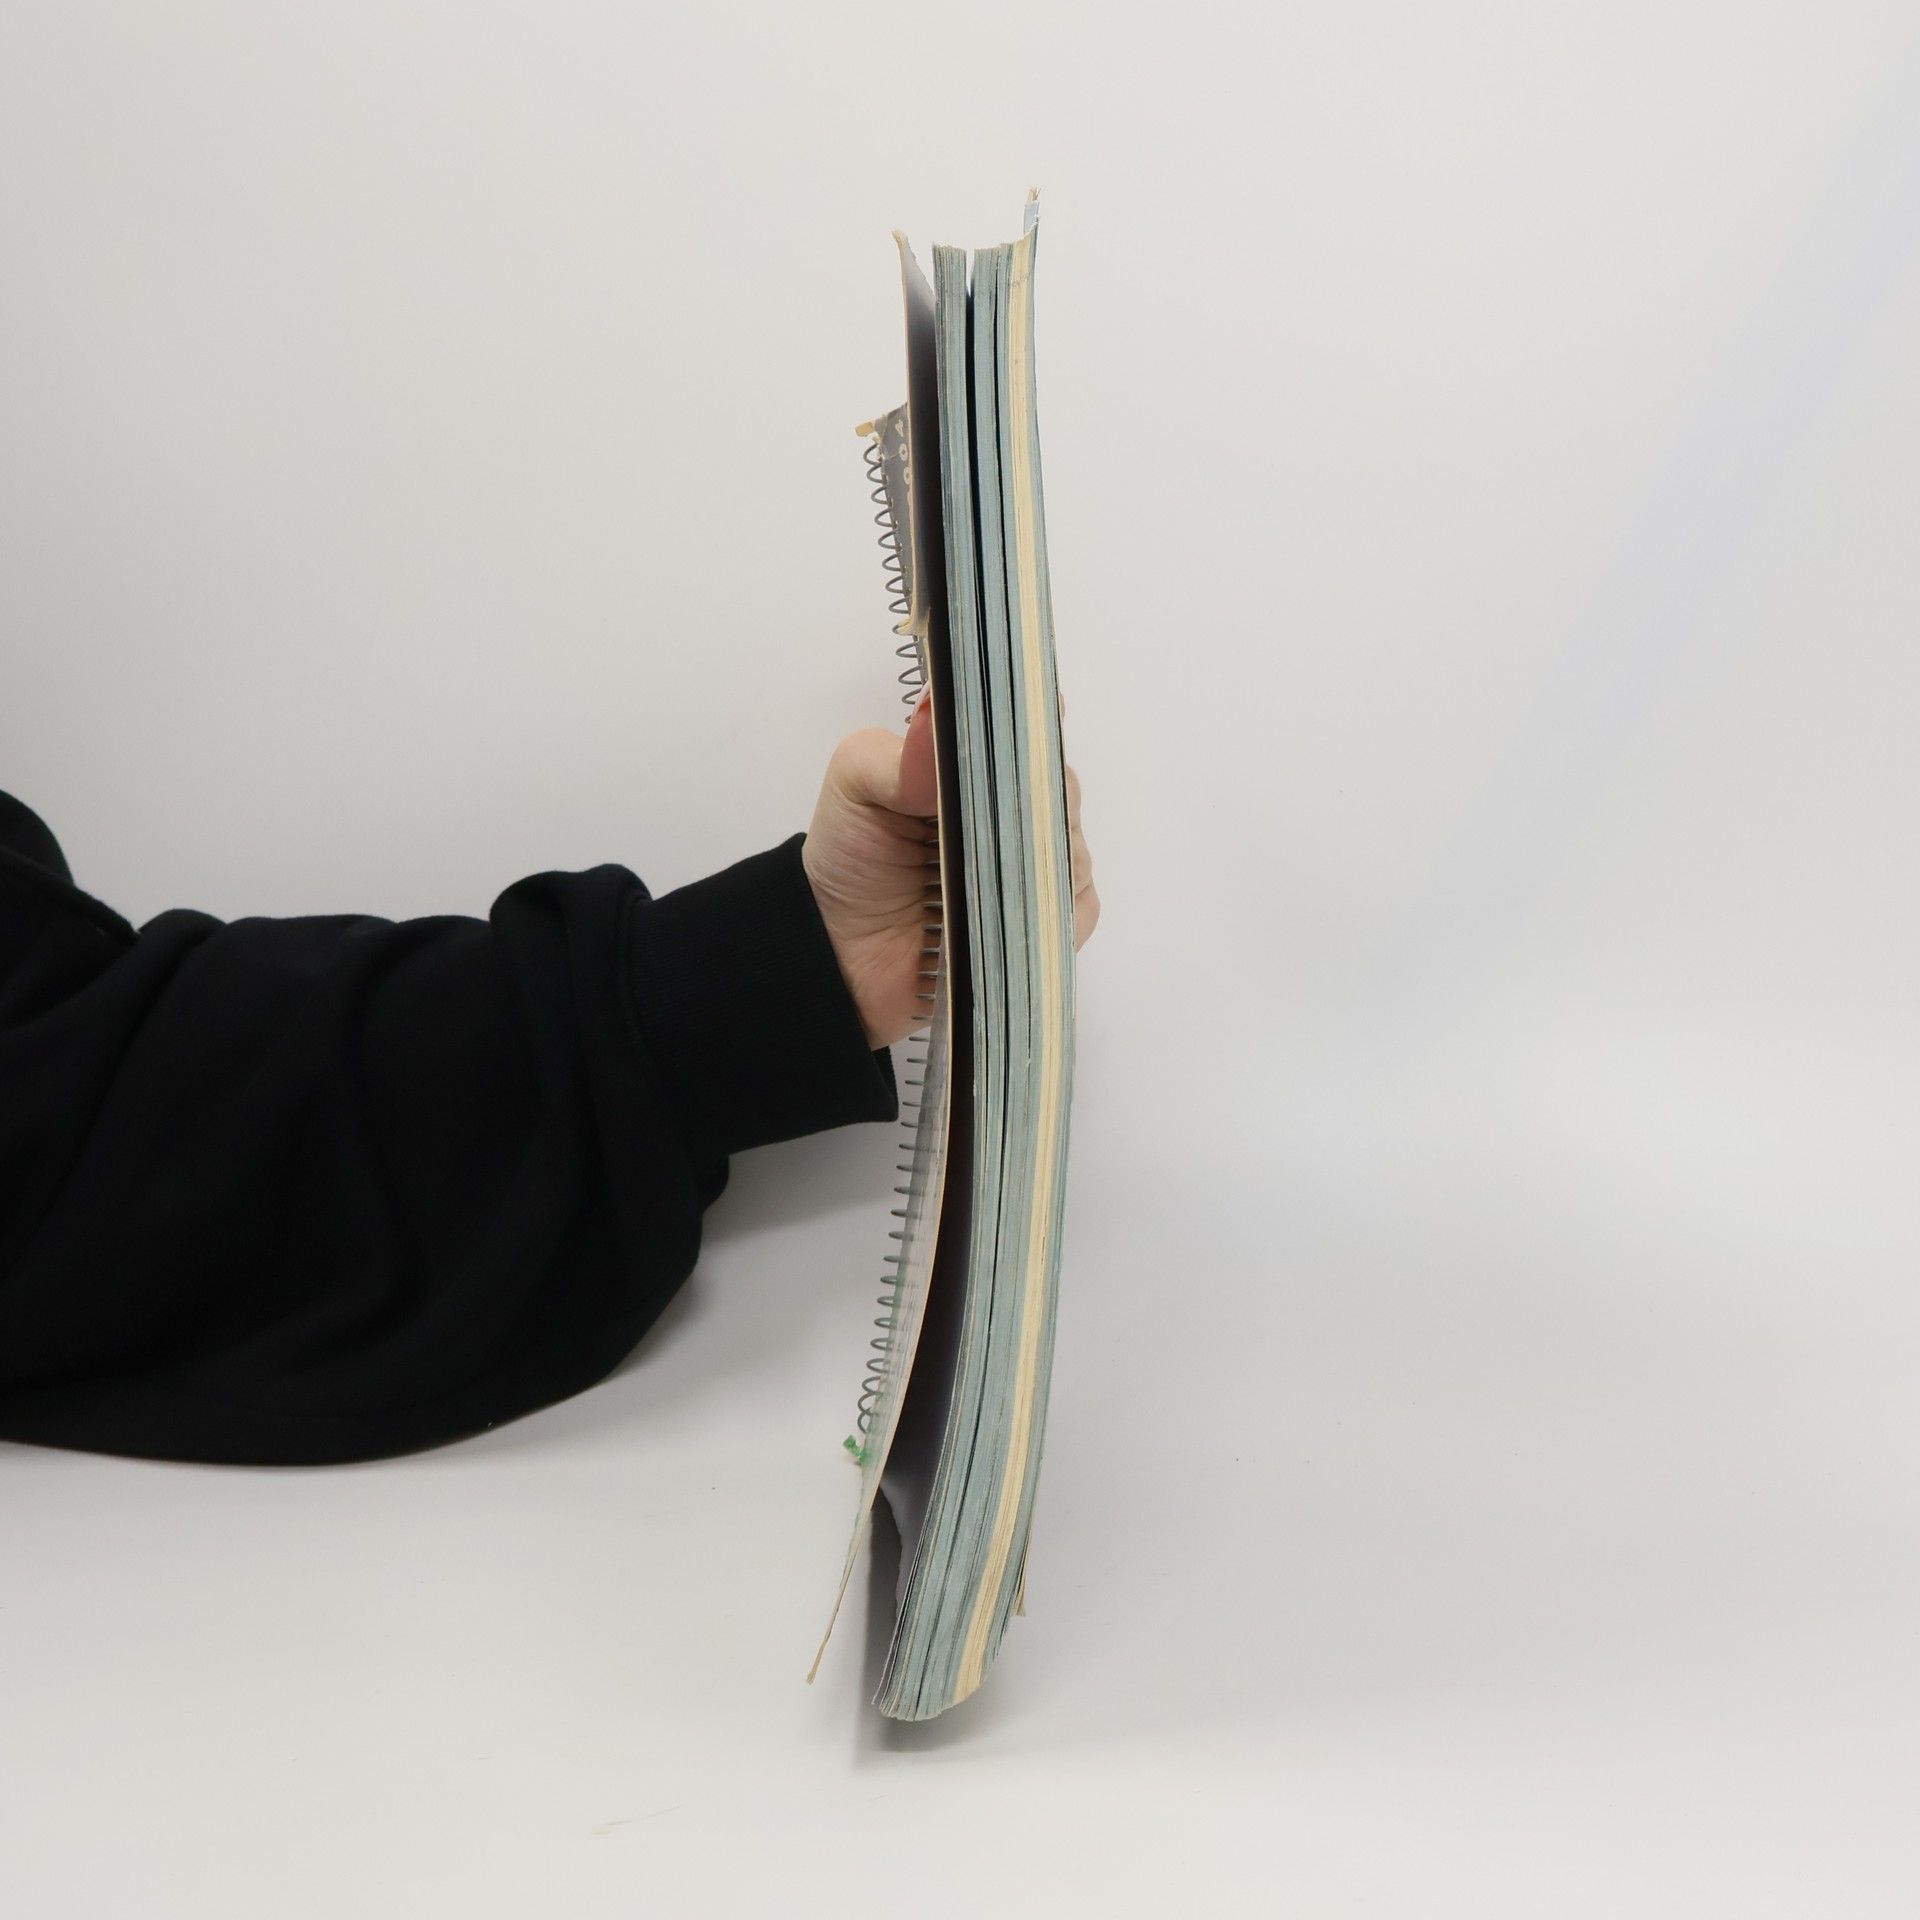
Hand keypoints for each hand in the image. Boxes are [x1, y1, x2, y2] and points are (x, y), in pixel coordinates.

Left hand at [803, 693, 1099, 1048]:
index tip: (1037, 719)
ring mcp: (1037, 864)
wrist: (846, 951)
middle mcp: (1017, 808)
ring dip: (1036, 852)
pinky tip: (1008, 907)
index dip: (1038, 722)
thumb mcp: (857, 787)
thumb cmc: (851, 858)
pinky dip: (1050, 902)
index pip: (1031, 729)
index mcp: (978, 764)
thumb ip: (900, 753)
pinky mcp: (1048, 918)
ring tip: (983, 870)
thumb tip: (937, 709)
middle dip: (1033, 793)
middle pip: (1059, 784)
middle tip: (985, 814)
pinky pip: (1077, 904)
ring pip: (1071, 842)